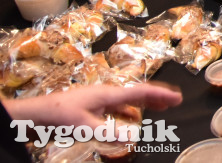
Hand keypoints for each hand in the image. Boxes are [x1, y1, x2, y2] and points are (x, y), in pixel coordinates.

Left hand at [3, 82, 181, 131]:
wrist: (36, 114)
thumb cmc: (60, 116)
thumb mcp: (85, 127)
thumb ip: (109, 132)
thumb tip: (133, 137)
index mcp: (109, 94)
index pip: (141, 92)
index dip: (161, 95)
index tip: (178, 97)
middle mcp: (107, 93)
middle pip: (138, 93)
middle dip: (157, 97)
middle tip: (174, 101)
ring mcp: (99, 99)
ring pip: (128, 100)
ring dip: (145, 104)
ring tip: (159, 108)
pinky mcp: (92, 106)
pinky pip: (117, 108)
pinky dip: (129, 112)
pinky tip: (131, 119)